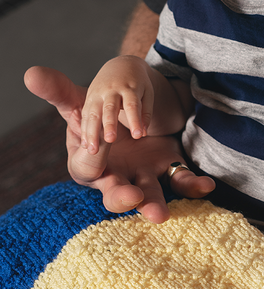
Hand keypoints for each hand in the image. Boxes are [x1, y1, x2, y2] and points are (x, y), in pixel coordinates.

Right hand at [24, 66, 214, 222]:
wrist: (130, 117)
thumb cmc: (96, 117)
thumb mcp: (79, 102)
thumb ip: (59, 92)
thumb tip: (31, 73)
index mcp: (88, 163)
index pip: (84, 166)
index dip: (90, 158)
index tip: (98, 147)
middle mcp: (116, 176)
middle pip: (116, 194)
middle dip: (122, 198)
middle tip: (131, 199)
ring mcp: (144, 176)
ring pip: (151, 195)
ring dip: (155, 204)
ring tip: (160, 214)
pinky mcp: (168, 170)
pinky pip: (182, 181)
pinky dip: (193, 185)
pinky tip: (206, 185)